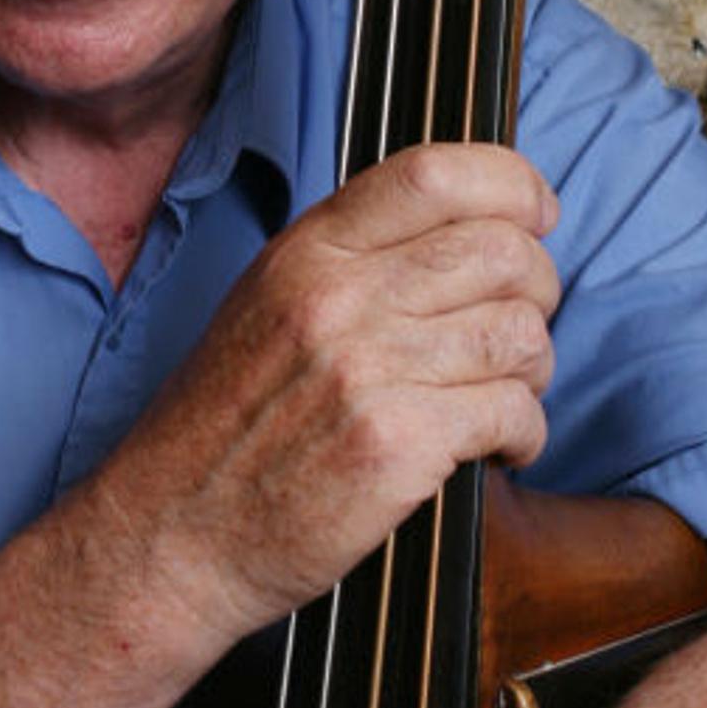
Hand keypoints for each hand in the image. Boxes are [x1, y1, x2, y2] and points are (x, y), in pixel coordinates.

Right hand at [105, 142, 559, 650]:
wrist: (169, 535)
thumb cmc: (223, 429)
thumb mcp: (267, 305)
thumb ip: (354, 259)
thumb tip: (470, 229)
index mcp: (307, 252)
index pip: (436, 172)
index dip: (512, 185)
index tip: (536, 216)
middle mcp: (337, 297)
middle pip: (502, 251)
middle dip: (538, 291)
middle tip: (517, 335)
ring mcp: (366, 369)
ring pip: (519, 333)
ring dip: (533, 370)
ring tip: (503, 399)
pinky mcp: (396, 444)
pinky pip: (513, 411)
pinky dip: (524, 434)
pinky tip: (498, 450)